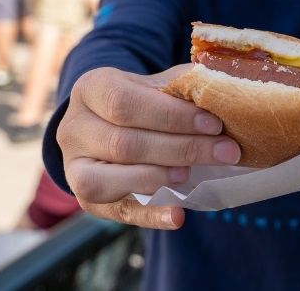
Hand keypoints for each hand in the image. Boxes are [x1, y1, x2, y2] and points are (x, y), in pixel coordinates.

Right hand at [56, 65, 241, 229]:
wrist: (107, 123)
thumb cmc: (142, 101)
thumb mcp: (157, 84)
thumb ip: (184, 86)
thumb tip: (222, 93)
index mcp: (91, 88)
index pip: (125, 103)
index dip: (172, 116)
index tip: (214, 124)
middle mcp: (74, 128)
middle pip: (125, 144)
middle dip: (181, 149)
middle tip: (225, 151)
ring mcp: (75, 166)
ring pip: (111, 179)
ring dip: (159, 177)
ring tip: (193, 174)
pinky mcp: (86, 198)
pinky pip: (117, 211)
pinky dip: (150, 215)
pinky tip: (178, 215)